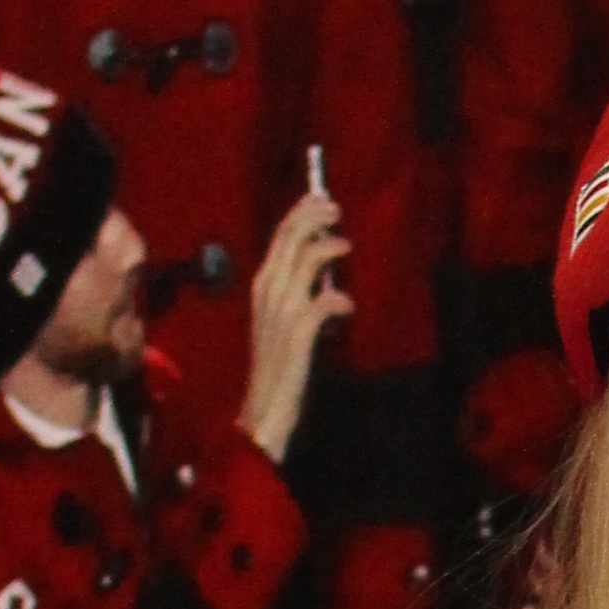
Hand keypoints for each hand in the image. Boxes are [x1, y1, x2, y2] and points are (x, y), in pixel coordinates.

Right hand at [240, 187, 351, 463]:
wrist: (264, 408)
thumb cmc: (278, 365)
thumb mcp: (282, 321)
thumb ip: (297, 294)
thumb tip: (325, 276)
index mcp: (262, 285)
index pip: (280, 235)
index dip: (302, 212)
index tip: (322, 199)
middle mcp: (268, 290)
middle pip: (292, 236)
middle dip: (316, 216)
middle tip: (337, 209)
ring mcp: (282, 310)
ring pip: (306, 259)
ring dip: (330, 247)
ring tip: (347, 247)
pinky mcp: (298, 333)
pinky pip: (324, 301)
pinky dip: (340, 299)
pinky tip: (347, 305)